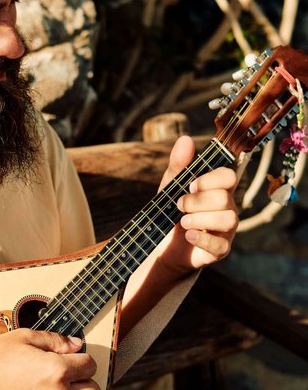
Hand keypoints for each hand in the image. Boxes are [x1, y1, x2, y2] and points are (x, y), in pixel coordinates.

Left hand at [157, 135, 238, 274]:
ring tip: (182, 221)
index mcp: (218, 189)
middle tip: (179, 205)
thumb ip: (179, 165)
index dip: (211, 179)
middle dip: (198, 201)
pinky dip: (202, 238)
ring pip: (228, 220)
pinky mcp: (220, 250)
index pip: (229, 176)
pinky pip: (220, 244)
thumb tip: (185, 139)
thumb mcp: (170, 186)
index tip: (191, 185)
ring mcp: (226, 230)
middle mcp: (227, 208)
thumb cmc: (170, 210)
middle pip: (225, 199)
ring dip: (201, 219)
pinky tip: (188, 235)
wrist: (161, 243)